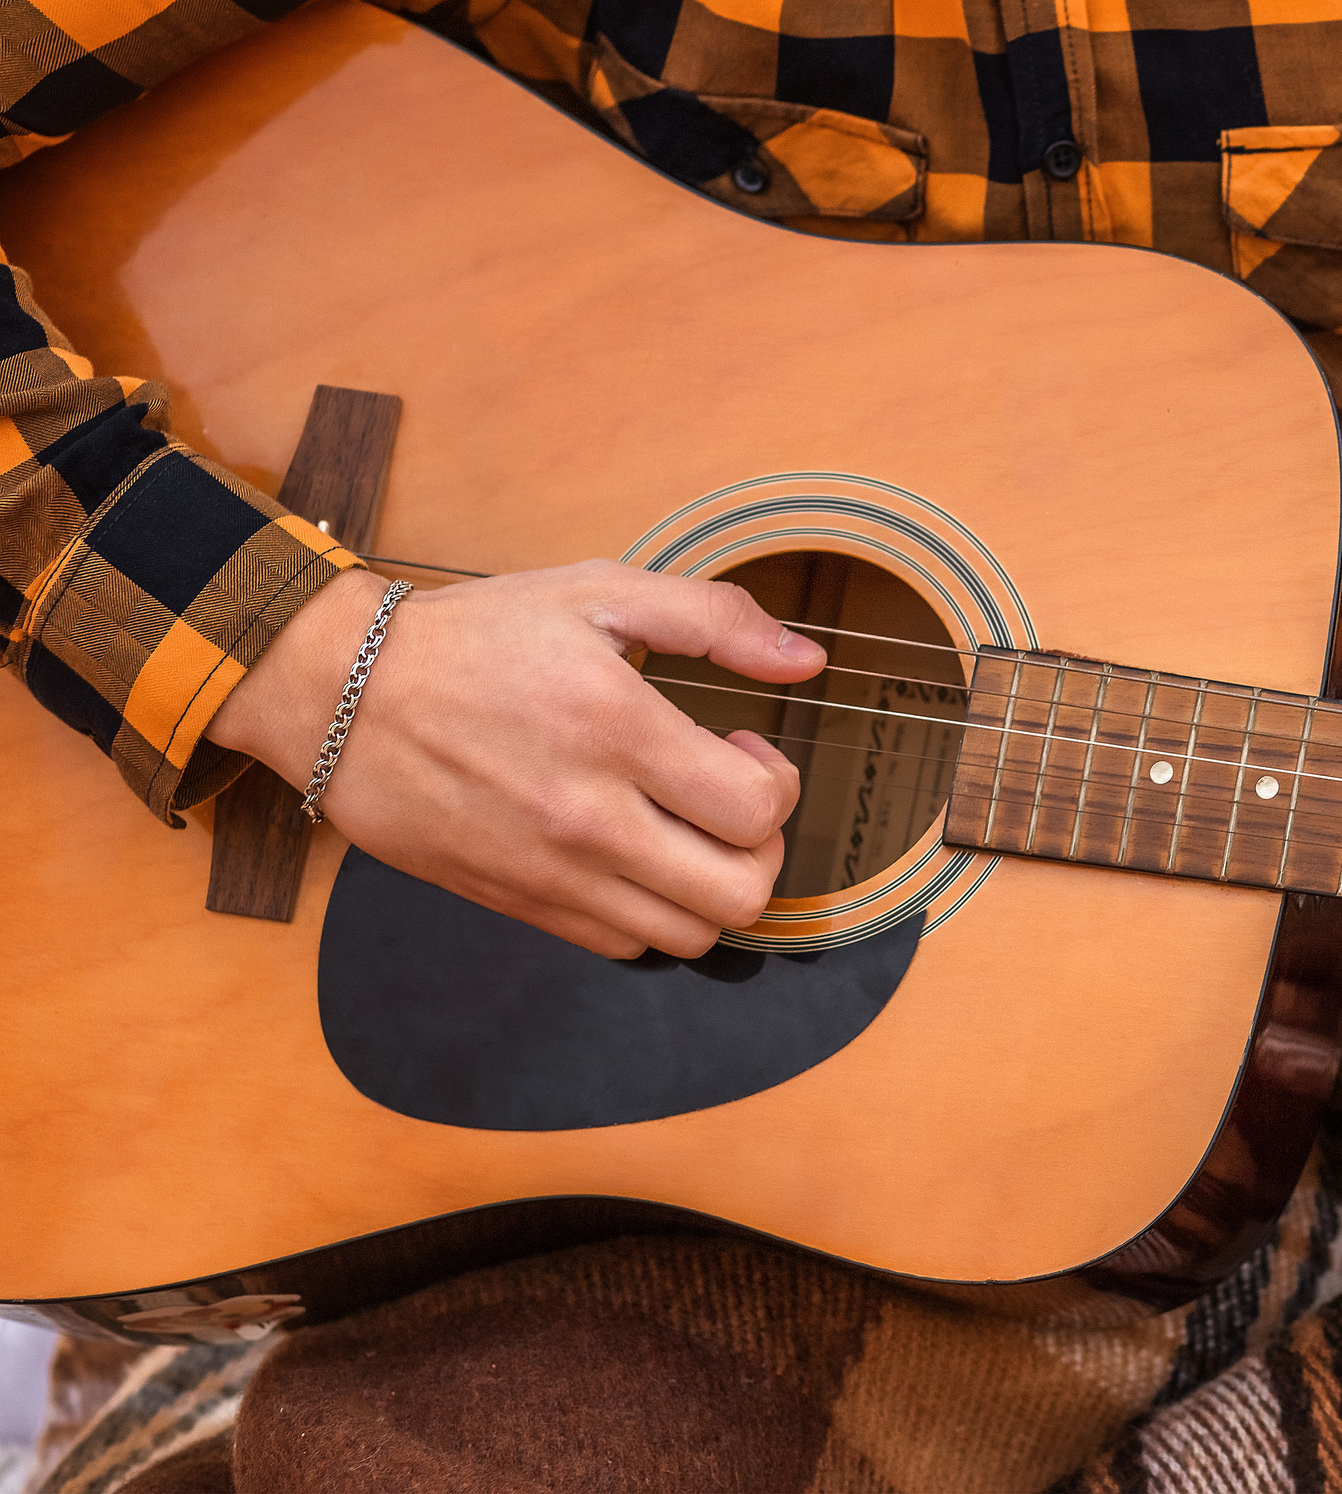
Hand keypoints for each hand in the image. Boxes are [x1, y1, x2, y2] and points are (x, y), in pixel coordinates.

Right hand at [206, 561, 824, 958]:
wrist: (339, 694)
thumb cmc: (475, 638)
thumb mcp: (599, 591)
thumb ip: (714, 619)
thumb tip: (806, 660)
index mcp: (619, 731)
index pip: (756, 810)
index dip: (776, 782)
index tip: (740, 746)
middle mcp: (590, 818)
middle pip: (739, 895)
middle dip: (761, 850)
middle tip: (728, 802)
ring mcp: (552, 872)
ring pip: (688, 936)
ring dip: (710, 888)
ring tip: (684, 831)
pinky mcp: (517, 904)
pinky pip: (623, 946)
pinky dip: (650, 913)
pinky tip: (633, 856)